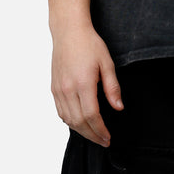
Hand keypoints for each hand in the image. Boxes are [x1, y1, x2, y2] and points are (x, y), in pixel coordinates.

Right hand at [51, 23, 123, 146]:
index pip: (92, 116)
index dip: (100, 130)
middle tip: (103, 141)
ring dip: (81, 131)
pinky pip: (61, 112)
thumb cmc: (89, 44)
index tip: (108, 137)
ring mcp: (59, 90)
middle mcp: (68, 89)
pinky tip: (79, 123)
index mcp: (83, 83)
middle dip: (92, 135)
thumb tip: (118, 108)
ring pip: (68, 120)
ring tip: (94, 135)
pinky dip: (70, 121)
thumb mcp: (107, 63)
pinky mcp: (54, 88)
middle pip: (79, 122)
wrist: (69, 32)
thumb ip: (112, 87)